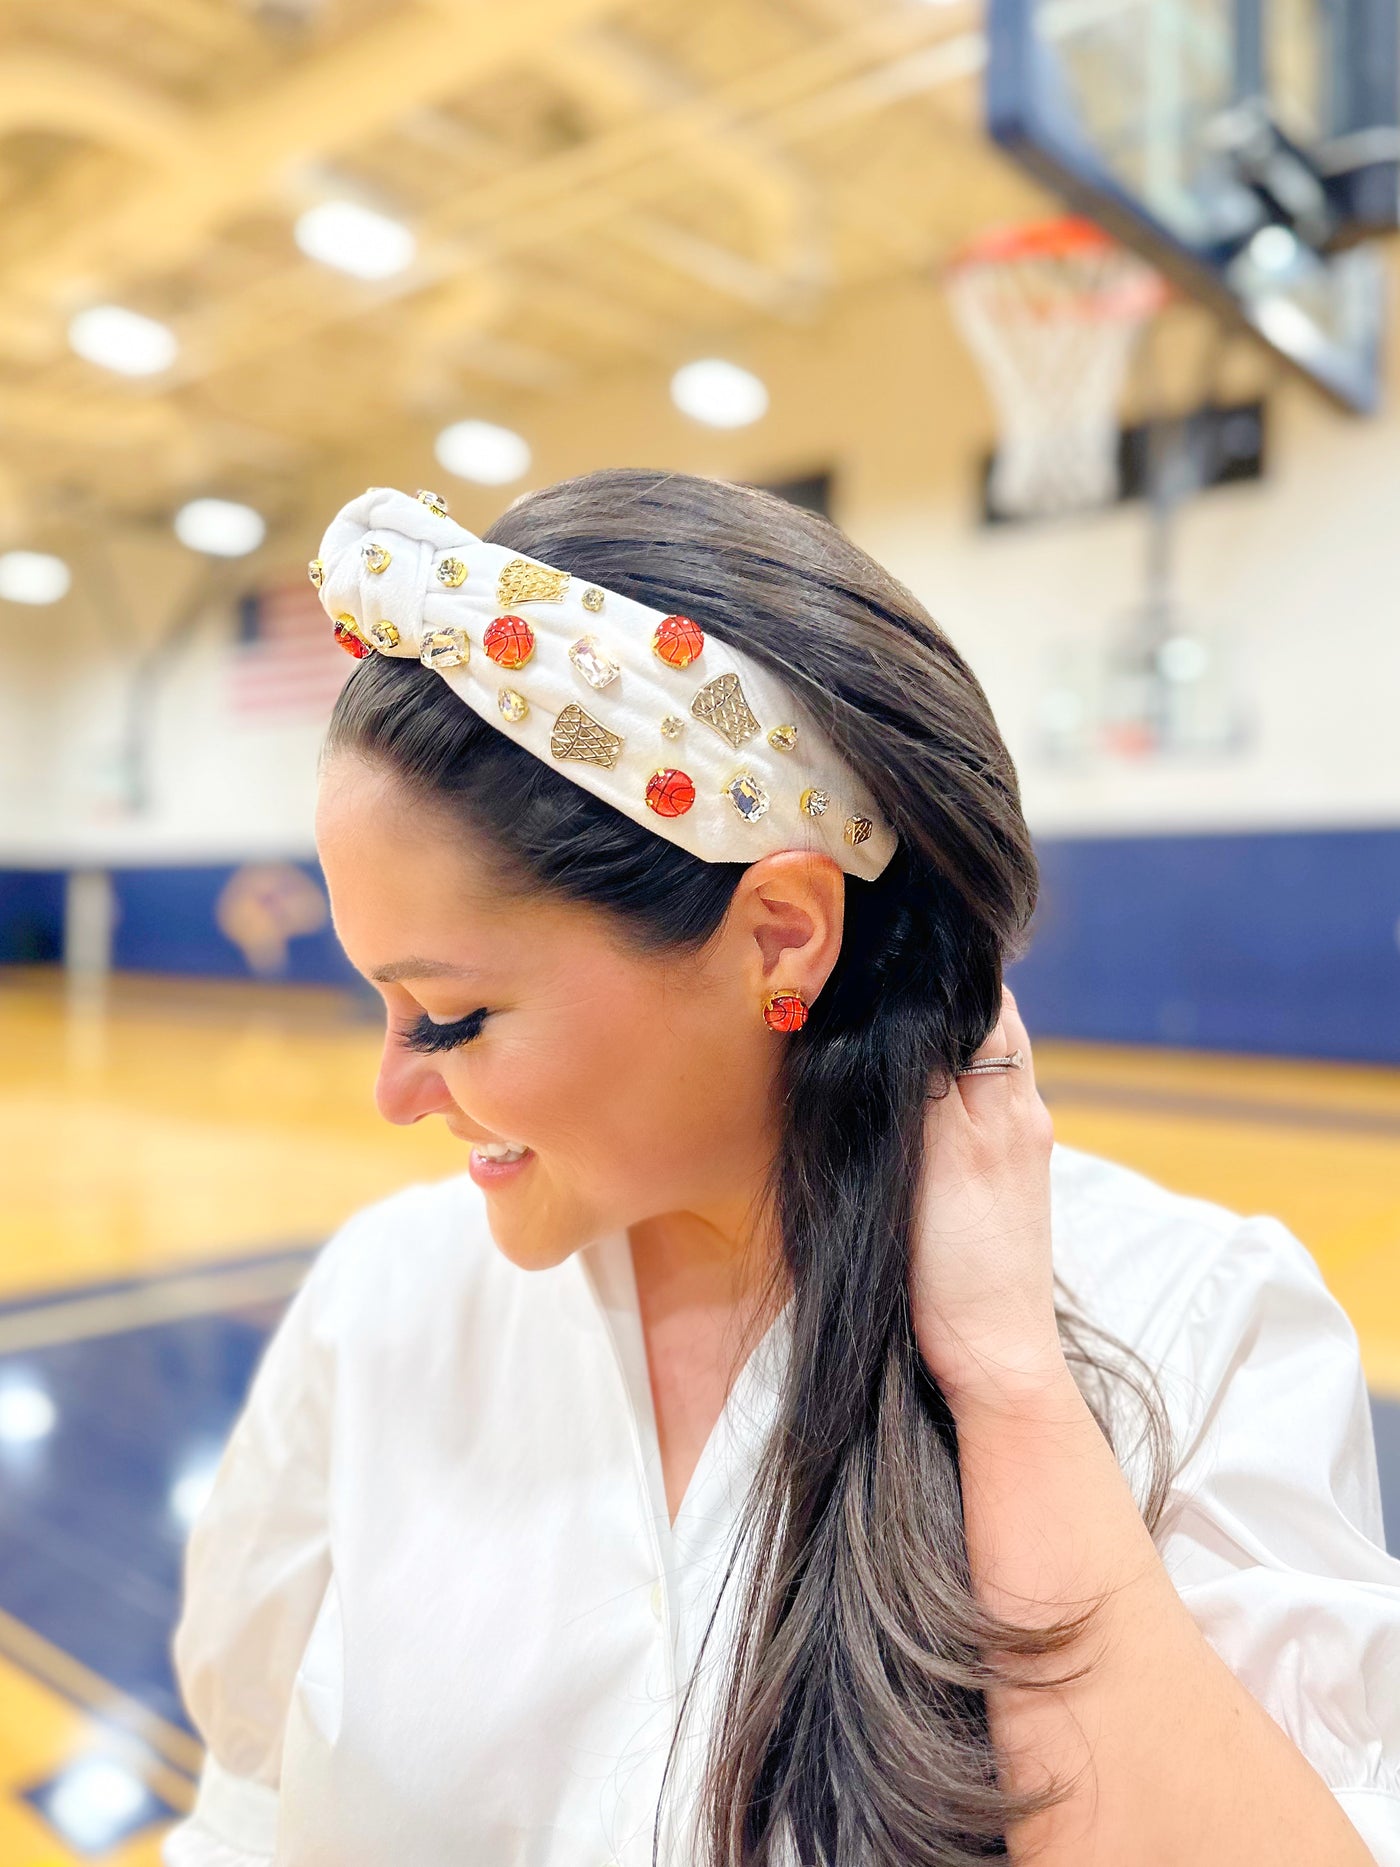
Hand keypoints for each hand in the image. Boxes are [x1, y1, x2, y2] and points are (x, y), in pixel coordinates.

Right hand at [909, 986, 1066, 1415]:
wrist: (992, 1356)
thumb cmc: (959, 1265)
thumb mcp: (941, 1155)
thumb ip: (936, 1075)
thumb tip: (924, 1000)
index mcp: (1011, 1098)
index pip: (987, 1001)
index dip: (945, 971)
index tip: (895, 949)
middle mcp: (1023, 1114)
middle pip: (990, 1026)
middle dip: (946, 996)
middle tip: (886, 976)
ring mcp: (1015, 1151)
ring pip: (982, 1065)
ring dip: (945, 1039)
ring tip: (892, 1023)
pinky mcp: (1000, 1186)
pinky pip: (975, 1108)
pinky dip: (946, 1084)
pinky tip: (912, 1096)